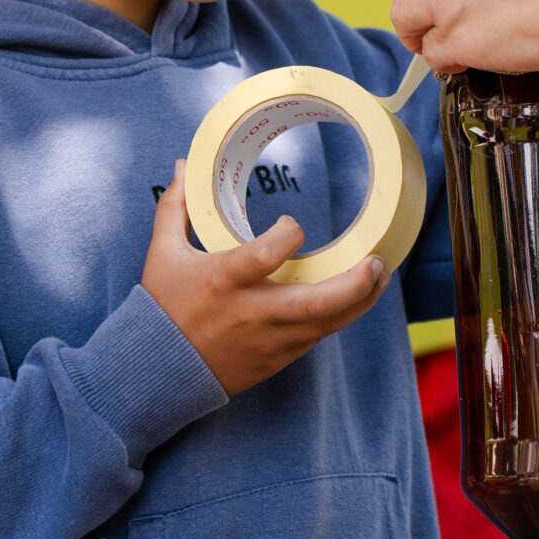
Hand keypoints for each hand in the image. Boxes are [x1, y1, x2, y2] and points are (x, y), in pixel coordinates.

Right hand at [142, 162, 390, 395]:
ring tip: (380, 276)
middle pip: (316, 302)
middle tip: (376, 260)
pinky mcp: (276, 360)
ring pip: (327, 325)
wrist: (159, 373)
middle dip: (354, 283)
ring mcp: (268, 341)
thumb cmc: (162, 307)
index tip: (291, 225)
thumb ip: (176, 207)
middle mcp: (252, 313)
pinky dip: (337, 318)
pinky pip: (315, 338)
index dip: (289, 234)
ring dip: (359, 301)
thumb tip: (182, 164)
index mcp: (224, 281)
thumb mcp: (163, 253)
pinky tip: (353, 299)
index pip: (267, 256)